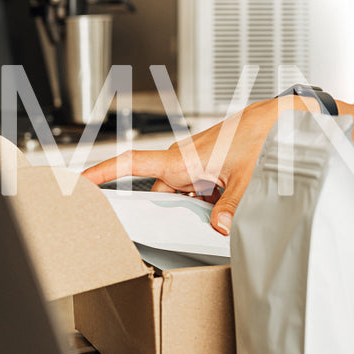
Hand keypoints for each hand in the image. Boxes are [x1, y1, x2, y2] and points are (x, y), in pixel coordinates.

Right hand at [81, 97, 295, 233]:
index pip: (131, 164)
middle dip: (164, 215)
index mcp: (181, 160)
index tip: (77, 181)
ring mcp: (191, 168)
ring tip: (212, 215)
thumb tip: (220, 228)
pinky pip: (193, 194)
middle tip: (172, 232)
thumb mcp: (246, 177)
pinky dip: (204, 205)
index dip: (101, 172)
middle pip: (157, 195)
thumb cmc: (257, 135)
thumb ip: (232, 205)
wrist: (276, 121)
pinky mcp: (203, 172)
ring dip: (191, 210)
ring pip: (178, 198)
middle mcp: (181, 163)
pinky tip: (221, 211)